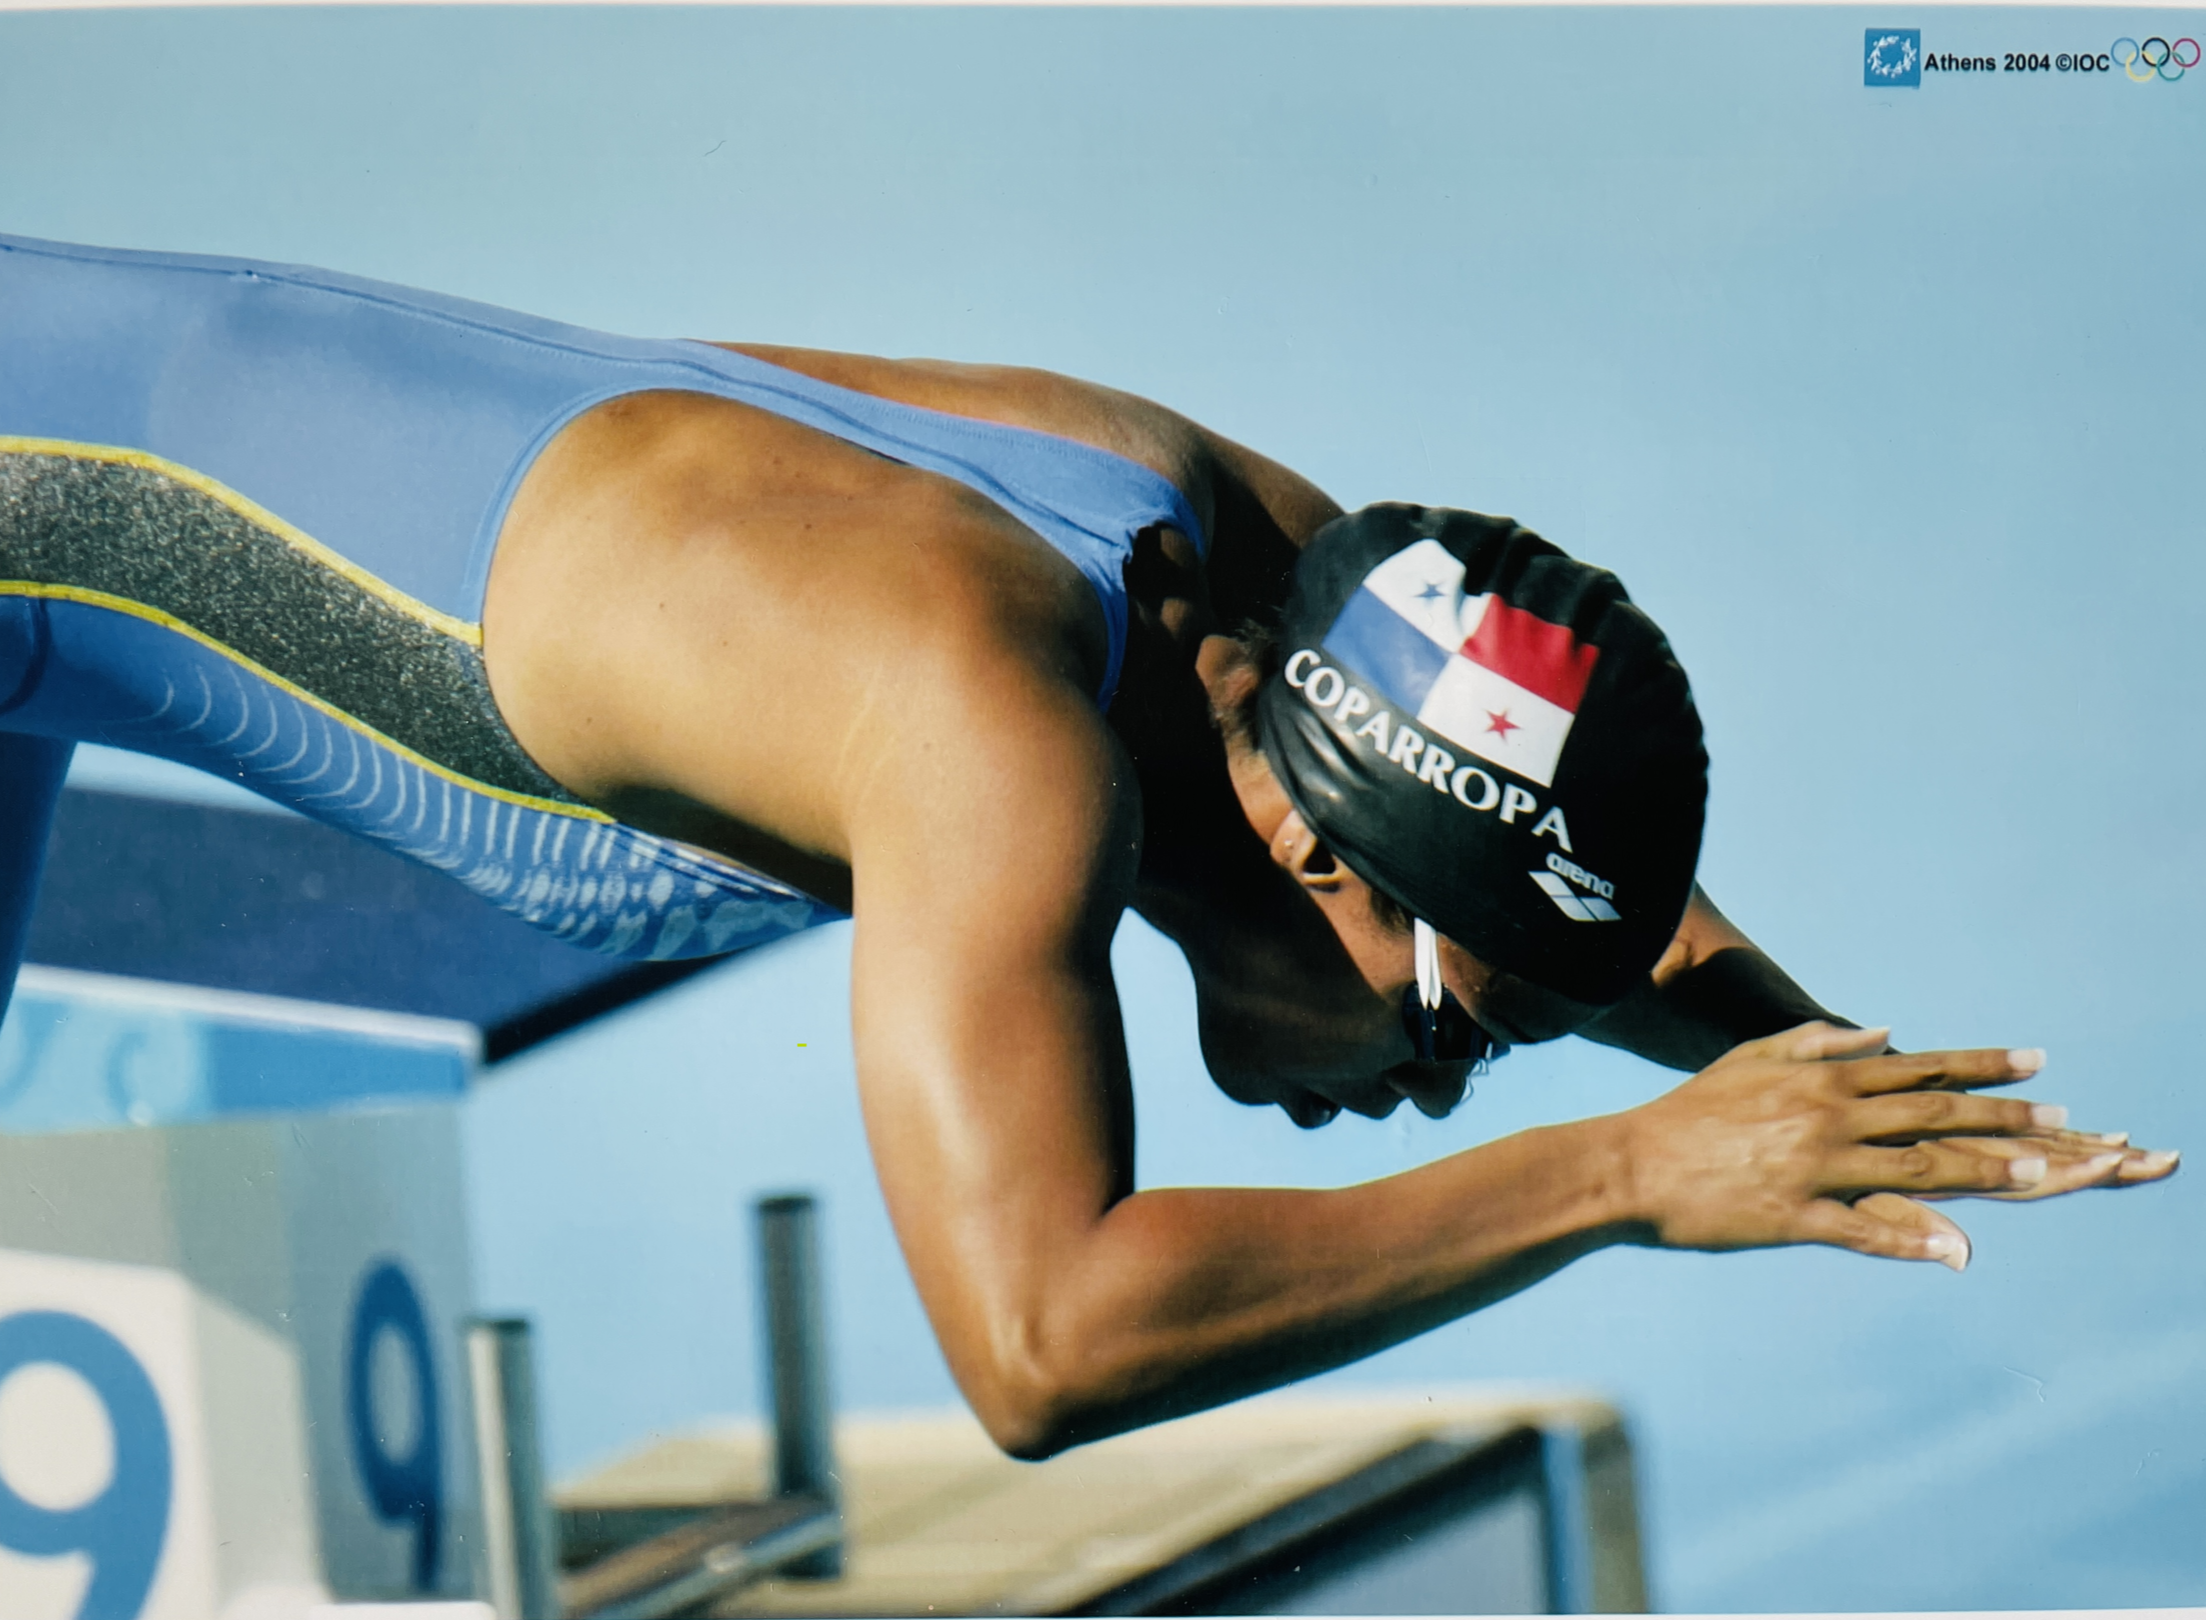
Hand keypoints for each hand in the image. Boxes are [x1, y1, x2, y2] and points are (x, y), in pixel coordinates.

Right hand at [1615, 1022, 2177, 1271]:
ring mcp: (1811, 1167)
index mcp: (1818, 1079)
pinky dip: (1912, 1239)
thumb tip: (1880, 1034)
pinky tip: (1956, 1252)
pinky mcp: (1792, 1217)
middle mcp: (1825, 1117)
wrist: (1625, 1165)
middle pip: (1932, 1116)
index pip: (1918, 1070)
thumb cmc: (1686, 1114)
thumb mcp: (1749, 1061)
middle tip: (2063, 1122)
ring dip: (1980, 1174)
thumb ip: (1816, 1043)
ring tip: (2038, 1177)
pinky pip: (1863, 1229)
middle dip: (2003, 1118)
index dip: (1982, 1067)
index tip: (2036, 1066)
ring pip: (1913, 1169)